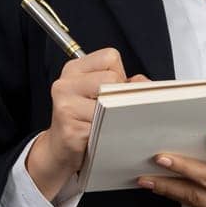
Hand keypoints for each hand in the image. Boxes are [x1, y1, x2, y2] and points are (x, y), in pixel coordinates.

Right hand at [27, 48, 146, 199]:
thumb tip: (145, 83)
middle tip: (109, 109)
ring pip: (110, 102)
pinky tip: (101, 134)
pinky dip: (110, 132)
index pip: (110, 57)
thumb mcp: (100, 92)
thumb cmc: (84, 118)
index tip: (111, 89)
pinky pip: (104, 126)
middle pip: (112, 78)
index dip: (119, 73)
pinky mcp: (71, 129)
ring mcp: (66, 106)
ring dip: (116, 115)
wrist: (60, 148)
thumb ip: (124, 83)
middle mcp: (65, 84)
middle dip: (119, 95)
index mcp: (74, 70)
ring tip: (106, 121)